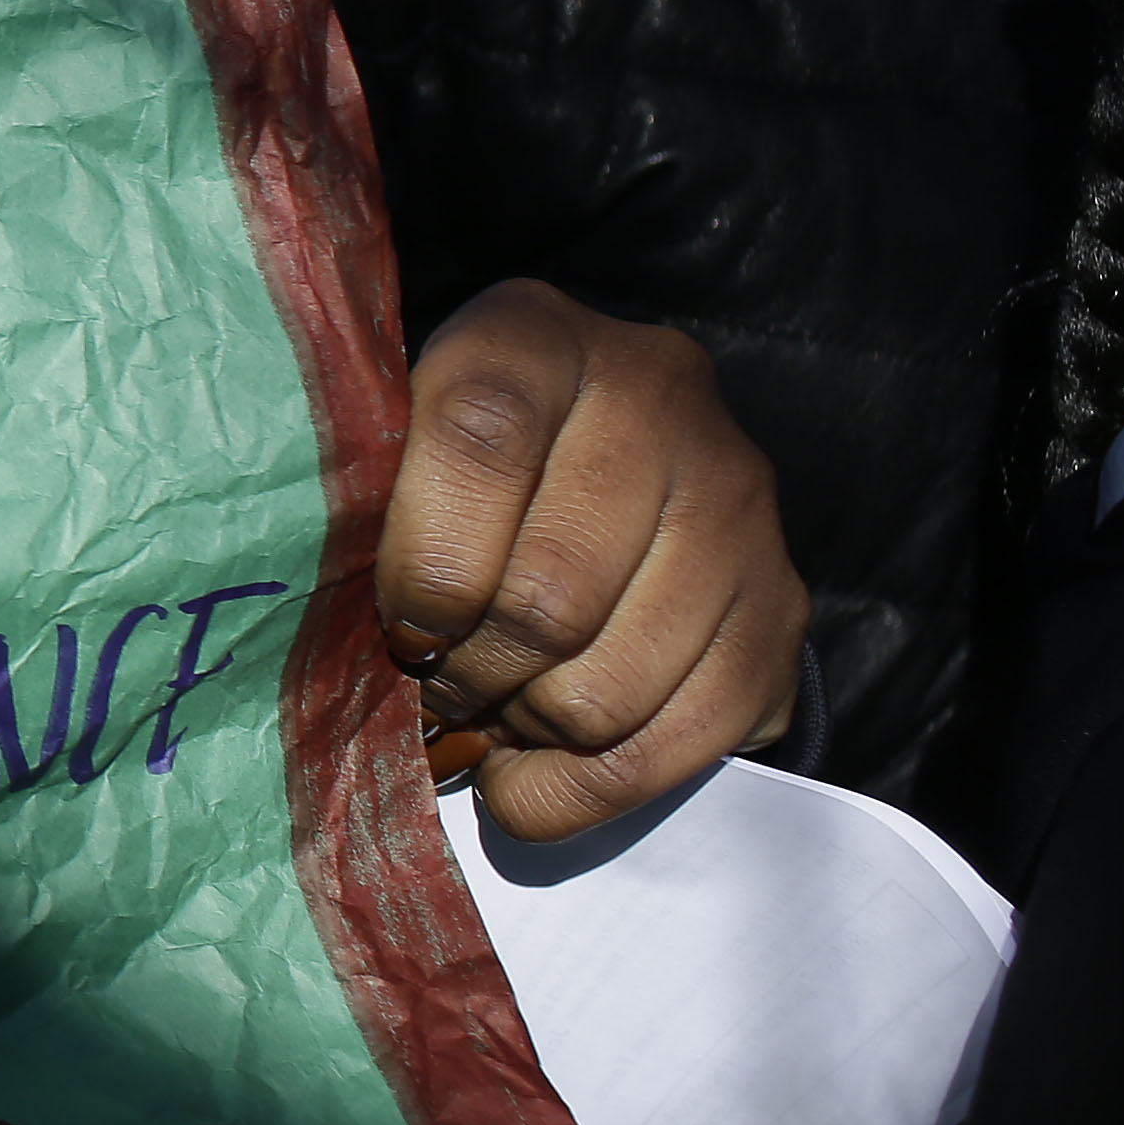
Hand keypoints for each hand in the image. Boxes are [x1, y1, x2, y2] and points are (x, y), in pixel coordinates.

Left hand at [374, 280, 806, 841]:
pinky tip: (531, 772)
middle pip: (550, 594)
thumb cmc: (454, 465)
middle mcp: (659, 397)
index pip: (483, 439)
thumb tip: (341, 652)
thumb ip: (364, 510)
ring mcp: (738, 502)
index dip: (425, 563)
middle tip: (435, 685)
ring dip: (524, 731)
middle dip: (470, 672)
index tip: (398, 627)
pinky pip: (678, 743)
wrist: (605, 460)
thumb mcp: (396, 443)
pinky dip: (582, 789)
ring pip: (608, 686)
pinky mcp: (782, 605)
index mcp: (534, 335)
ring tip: (486, 711)